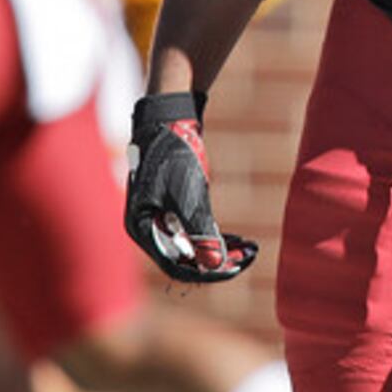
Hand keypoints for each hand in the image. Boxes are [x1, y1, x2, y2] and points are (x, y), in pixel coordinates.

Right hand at [125, 91, 258, 283]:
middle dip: (217, 261)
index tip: (233, 269)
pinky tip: (238, 240)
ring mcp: (159, 216)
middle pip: (184, 258)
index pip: (174, 266)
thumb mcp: (188, 194)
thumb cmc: (172, 154)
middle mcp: (147, 227)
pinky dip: (215, 235)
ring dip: (220, 249)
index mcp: (141, 228)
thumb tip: (215, 265)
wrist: (167, 119)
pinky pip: (194, 229)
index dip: (205, 272)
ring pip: (192, 245)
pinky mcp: (172, 206)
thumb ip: (199, 229)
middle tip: (248, 259)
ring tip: (249, 250)